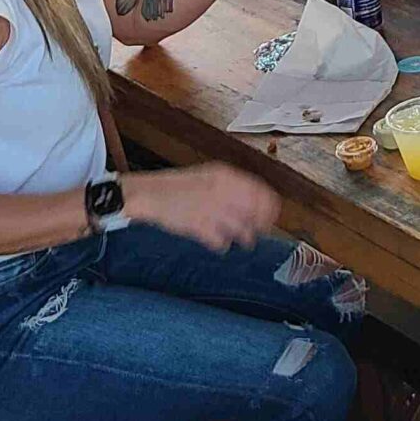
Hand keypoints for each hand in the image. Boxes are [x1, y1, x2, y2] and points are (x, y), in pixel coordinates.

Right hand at [124, 163, 275, 251]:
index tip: (271, 216)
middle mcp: (221, 191)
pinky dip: (222, 245)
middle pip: (256, 213)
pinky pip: (220, 242)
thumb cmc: (179, 187)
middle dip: (260, 225)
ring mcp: (210, 209)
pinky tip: (218, 242)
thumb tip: (257, 202)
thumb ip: (233, 188)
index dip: (269, 208)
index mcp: (225, 176)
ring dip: (244, 238)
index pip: (261, 193)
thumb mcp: (209, 178)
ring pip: (242, 230)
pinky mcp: (198, 227)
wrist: (148, 194)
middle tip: (258, 231)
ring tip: (241, 240)